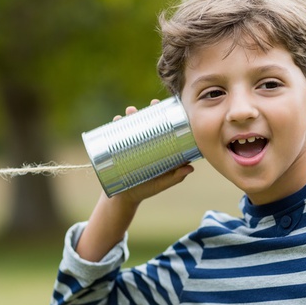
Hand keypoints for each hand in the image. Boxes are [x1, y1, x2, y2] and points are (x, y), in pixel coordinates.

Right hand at [76, 99, 193, 261]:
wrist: (123, 199)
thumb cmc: (146, 189)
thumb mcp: (162, 183)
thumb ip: (175, 177)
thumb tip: (190, 167)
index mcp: (156, 147)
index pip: (162, 128)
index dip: (165, 116)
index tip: (171, 108)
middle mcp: (143, 143)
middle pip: (145, 122)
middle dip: (147, 110)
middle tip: (151, 105)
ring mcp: (129, 145)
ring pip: (130, 125)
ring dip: (130, 115)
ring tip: (131, 112)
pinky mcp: (116, 149)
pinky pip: (114, 134)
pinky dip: (115, 125)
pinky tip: (117, 120)